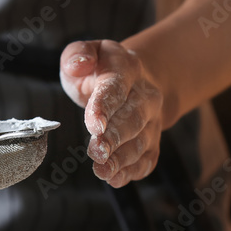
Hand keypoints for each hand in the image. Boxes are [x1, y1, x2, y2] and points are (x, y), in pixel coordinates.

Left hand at [59, 40, 164, 186]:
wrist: (137, 82)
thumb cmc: (102, 70)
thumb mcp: (87, 52)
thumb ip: (77, 54)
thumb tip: (78, 65)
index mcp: (125, 69)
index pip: (116, 87)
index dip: (105, 106)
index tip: (94, 124)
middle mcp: (145, 95)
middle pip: (133, 118)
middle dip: (115, 137)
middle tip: (97, 151)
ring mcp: (152, 120)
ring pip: (141, 142)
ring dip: (122, 159)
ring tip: (102, 170)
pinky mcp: (152, 142)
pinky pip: (147, 158)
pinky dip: (132, 171)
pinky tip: (116, 178)